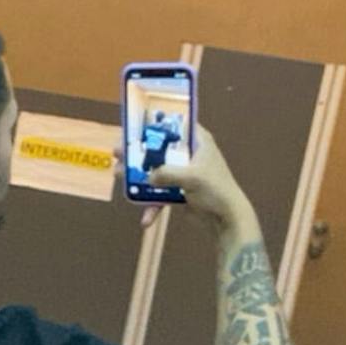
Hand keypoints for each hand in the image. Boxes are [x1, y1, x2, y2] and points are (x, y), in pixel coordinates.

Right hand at [117, 127, 250, 229]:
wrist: (227, 220)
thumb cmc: (216, 190)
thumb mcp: (191, 177)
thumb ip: (167, 173)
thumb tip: (147, 177)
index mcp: (198, 141)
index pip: (175, 124)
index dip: (154, 124)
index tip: (133, 127)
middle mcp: (189, 154)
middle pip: (159, 149)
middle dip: (138, 153)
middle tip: (118, 152)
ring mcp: (183, 173)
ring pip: (156, 171)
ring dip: (138, 177)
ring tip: (118, 176)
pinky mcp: (180, 191)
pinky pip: (160, 194)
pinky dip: (153, 205)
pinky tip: (146, 219)